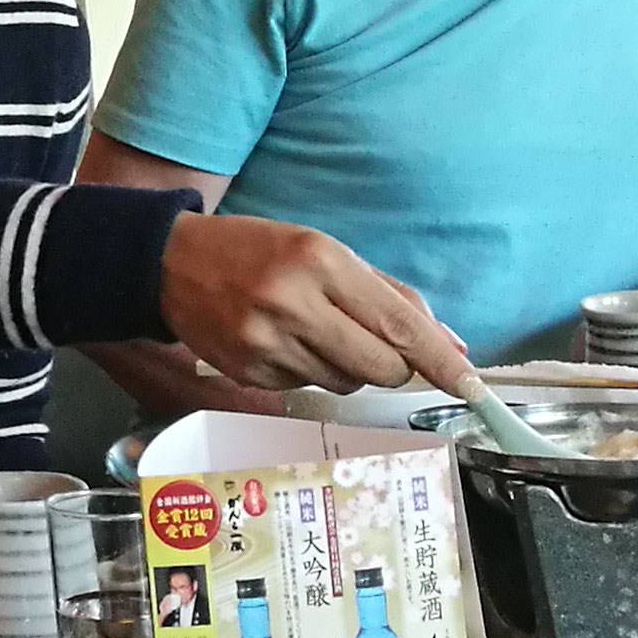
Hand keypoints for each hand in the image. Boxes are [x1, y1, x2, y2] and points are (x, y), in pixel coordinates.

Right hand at [158, 212, 473, 395]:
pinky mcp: (247, 372)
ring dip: (346, 367)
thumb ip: (388, 295)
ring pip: (346, 383)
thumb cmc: (255, 249)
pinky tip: (280, 342)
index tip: (471, 384)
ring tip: (311, 332)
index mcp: (319, 261)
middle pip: (381, 368)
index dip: (440, 361)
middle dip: (390, 365)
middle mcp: (292, 303)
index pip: (398, 325)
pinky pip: (306, 389)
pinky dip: (307, 371)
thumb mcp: (323, 250)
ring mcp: (266, 343)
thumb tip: (448, 343)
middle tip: (366, 340)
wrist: (167, 262)